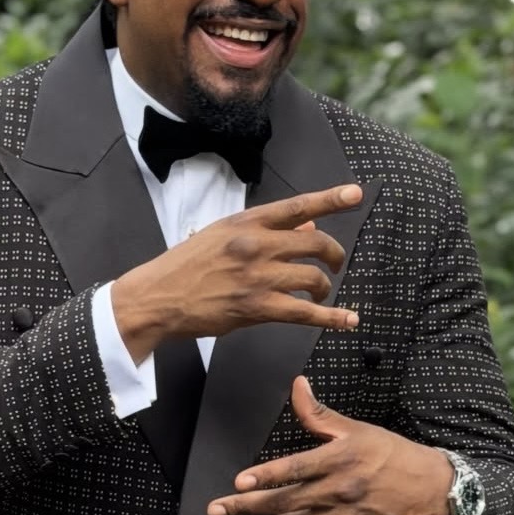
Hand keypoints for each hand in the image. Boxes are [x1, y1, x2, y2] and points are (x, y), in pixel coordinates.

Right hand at [111, 184, 363, 361]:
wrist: (158, 297)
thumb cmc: (186, 266)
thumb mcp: (221, 236)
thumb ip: (262, 231)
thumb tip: (305, 227)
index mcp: (245, 223)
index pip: (297, 207)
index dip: (330, 199)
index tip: (356, 193)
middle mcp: (255, 245)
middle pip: (316, 243)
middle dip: (334, 254)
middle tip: (336, 264)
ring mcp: (257, 277)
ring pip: (312, 277)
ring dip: (323, 287)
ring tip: (319, 294)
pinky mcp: (257, 308)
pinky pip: (305, 312)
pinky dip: (331, 318)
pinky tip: (347, 320)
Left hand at [206, 377, 452, 514]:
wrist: (436, 492)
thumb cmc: (394, 455)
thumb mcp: (357, 429)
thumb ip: (319, 414)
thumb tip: (296, 385)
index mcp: (341, 459)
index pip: (295, 469)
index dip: (265, 476)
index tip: (239, 480)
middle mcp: (341, 491)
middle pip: (285, 501)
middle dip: (247, 506)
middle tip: (216, 510)